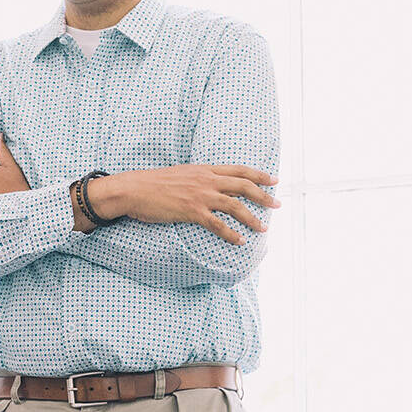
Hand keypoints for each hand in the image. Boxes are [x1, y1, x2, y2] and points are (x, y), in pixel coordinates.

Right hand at [91, 165, 278, 244]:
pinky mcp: (191, 211)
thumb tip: (208, 186)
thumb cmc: (151, 183)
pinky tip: (239, 241)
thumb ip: (196, 178)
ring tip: (263, 228)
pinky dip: (231, 234)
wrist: (133, 189)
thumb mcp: (179, 174)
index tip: (274, 180)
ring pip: (235, 205)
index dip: (259, 174)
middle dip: (264, 195)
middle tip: (277, 204)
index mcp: (203, 169)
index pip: (238, 170)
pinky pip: (217, 224)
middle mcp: (205, 180)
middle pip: (243, 185)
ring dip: (252, 218)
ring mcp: (199, 195)